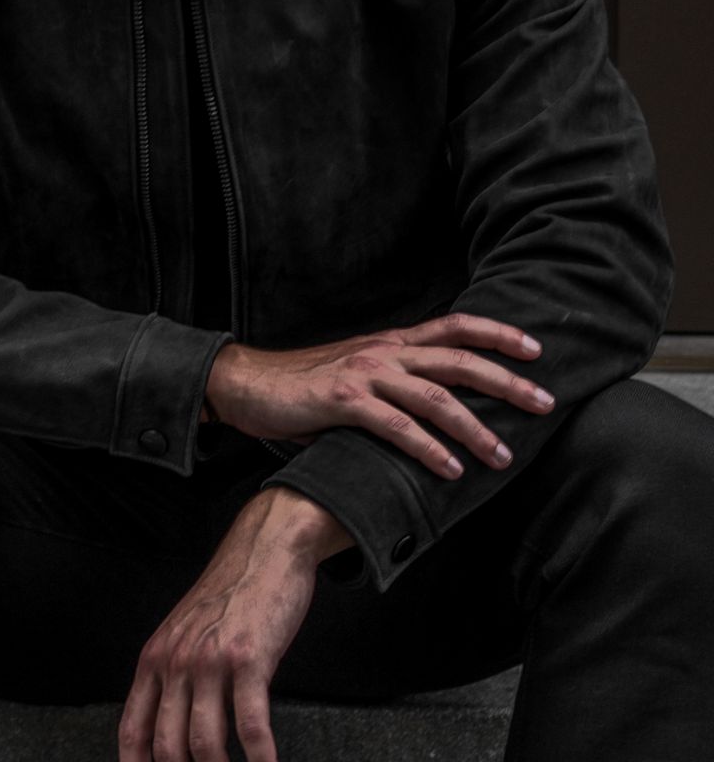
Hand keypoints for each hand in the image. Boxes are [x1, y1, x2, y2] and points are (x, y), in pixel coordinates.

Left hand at [118, 488, 350, 761]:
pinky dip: (260, 757)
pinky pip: (251, 725)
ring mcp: (212, 660)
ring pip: (205, 744)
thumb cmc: (230, 592)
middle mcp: (177, 661)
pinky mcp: (250, 658)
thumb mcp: (184, 628)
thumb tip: (169, 726)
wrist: (265, 549)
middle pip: (168, 747)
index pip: (133, 730)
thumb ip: (172, 671)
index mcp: (156, 656)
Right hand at [205, 313, 554, 480]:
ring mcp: (364, 373)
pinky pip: (395, 426)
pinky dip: (428, 449)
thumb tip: (437, 410)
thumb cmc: (305, 385)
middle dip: (507, 382)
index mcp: (391, 343)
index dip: (498, 333)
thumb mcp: (358, 374)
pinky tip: (450, 469)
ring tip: (503, 456)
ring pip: (435, 396)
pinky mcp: (342, 400)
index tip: (536, 349)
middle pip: (459, 360)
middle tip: (546, 403)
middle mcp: (384, 352)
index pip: (455, 327)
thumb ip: (395, 385)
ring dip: (474, 428)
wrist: (249, 384)